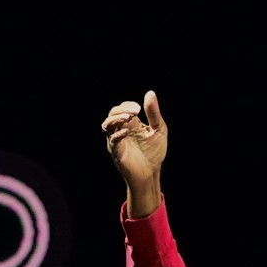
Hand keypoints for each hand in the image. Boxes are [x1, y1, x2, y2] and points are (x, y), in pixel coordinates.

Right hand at [101, 90, 166, 213]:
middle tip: (134, 112)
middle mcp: (121, 130)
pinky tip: (127, 132)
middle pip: (112, 113)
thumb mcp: (159, 129)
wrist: (151, 173)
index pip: (122, 108)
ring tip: (128, 117)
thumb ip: (154, 113)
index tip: (138, 108)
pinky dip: (118, 134)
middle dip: (121, 109)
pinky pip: (111, 140)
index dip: (128, 105)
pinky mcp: (116, 151)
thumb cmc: (155, 153)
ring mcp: (117, 141)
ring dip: (116, 118)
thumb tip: (150, 93)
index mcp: (131, 124)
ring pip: (107, 124)